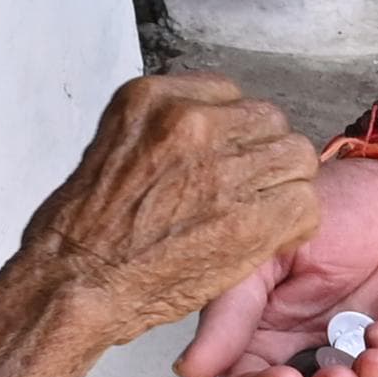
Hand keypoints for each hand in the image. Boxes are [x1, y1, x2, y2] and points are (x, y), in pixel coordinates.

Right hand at [15, 73, 321, 344]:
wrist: (74, 282)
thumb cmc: (83, 228)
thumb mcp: (114, 144)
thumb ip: (165, 130)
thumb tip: (211, 133)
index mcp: (154, 98)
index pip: (231, 95)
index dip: (233, 132)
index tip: (223, 159)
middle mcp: (190, 122)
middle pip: (270, 121)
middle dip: (262, 156)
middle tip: (242, 191)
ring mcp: (222, 168)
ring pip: (296, 158)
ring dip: (282, 187)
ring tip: (256, 214)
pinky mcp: (247, 217)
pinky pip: (303, 204)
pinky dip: (292, 226)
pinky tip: (265, 239)